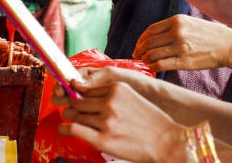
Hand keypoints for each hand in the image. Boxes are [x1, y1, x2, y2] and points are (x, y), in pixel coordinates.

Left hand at [55, 68, 184, 162]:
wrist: (167, 142)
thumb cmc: (152, 121)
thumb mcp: (132, 98)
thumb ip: (111, 95)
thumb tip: (86, 94)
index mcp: (116, 89)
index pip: (87, 89)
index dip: (78, 94)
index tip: (74, 97)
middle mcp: (109, 102)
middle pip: (79, 101)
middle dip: (73, 107)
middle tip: (71, 111)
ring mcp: (105, 121)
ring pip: (75, 115)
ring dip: (71, 118)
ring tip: (71, 121)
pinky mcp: (102, 139)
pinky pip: (74, 128)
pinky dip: (65, 128)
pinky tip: (64, 129)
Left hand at [134, 15, 231, 72]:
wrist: (228, 45)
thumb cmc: (208, 35)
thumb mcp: (189, 23)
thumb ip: (172, 27)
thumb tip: (153, 37)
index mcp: (176, 20)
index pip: (150, 30)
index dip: (141, 40)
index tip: (138, 46)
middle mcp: (177, 32)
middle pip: (149, 42)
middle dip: (140, 51)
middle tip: (137, 56)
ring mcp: (180, 47)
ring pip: (153, 54)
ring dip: (145, 60)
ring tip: (145, 63)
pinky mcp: (184, 61)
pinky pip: (161, 64)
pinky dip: (153, 67)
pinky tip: (153, 68)